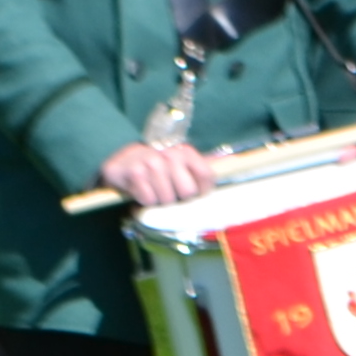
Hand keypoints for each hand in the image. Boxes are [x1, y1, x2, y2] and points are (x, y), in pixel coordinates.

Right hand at [99, 138, 214, 210]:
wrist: (121, 159)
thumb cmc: (156, 166)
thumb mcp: (179, 163)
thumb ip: (200, 168)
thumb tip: (234, 160)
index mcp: (185, 152)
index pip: (206, 176)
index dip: (202, 192)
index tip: (193, 197)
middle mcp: (170, 154)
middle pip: (187, 192)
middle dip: (178, 200)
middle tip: (169, 196)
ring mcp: (152, 162)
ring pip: (167, 199)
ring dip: (160, 203)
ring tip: (154, 193)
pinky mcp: (135, 173)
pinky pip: (149, 200)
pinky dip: (144, 203)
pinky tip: (141, 193)